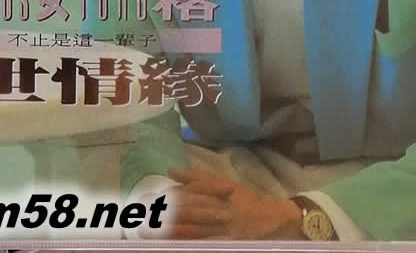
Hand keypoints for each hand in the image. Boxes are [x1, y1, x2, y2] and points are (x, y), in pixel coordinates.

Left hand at [135, 165, 302, 239]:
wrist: (278, 222)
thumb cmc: (249, 201)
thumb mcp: (225, 184)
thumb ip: (198, 178)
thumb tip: (171, 170)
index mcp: (214, 196)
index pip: (183, 197)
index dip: (163, 201)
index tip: (143, 201)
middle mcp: (216, 213)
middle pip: (183, 216)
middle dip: (159, 219)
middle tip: (137, 220)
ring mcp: (220, 233)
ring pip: (189, 234)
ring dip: (167, 234)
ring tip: (146, 234)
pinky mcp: (224, 244)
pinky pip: (201, 245)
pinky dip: (186, 244)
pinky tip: (171, 244)